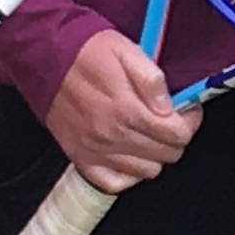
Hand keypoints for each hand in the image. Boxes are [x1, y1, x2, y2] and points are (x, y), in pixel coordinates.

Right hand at [47, 30, 198, 192]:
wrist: (43, 56)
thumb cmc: (85, 51)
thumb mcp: (128, 51)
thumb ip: (153, 82)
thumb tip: (171, 108)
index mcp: (127, 110)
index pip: (178, 135)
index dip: (190, 122)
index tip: (188, 111)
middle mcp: (112, 136)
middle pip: (167, 155)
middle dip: (175, 137)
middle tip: (170, 119)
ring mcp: (95, 151)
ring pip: (146, 171)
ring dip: (154, 154)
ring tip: (149, 132)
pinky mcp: (80, 158)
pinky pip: (115, 182)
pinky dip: (128, 172)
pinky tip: (129, 152)